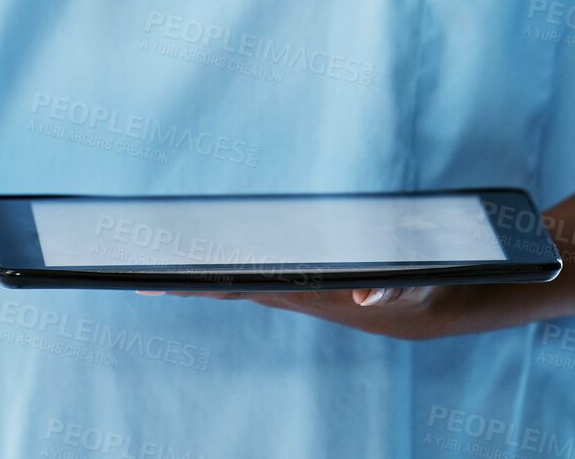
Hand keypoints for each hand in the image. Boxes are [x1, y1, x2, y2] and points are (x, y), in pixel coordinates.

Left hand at [139, 285, 475, 341]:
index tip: (158, 281)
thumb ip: (398, 290)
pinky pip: (258, 276)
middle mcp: (297, 293)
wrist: (440, 305)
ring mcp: (299, 289)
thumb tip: (367, 299)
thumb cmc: (427, 287)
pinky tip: (209, 268)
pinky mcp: (307, 283)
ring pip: (240, 283)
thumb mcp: (422, 284)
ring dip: (201, 278)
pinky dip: (230, 271)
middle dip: (184, 283)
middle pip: (229, 287)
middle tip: (134, 276)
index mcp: (311, 291)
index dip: (201, 283)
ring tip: (158, 272)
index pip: (243, 285)